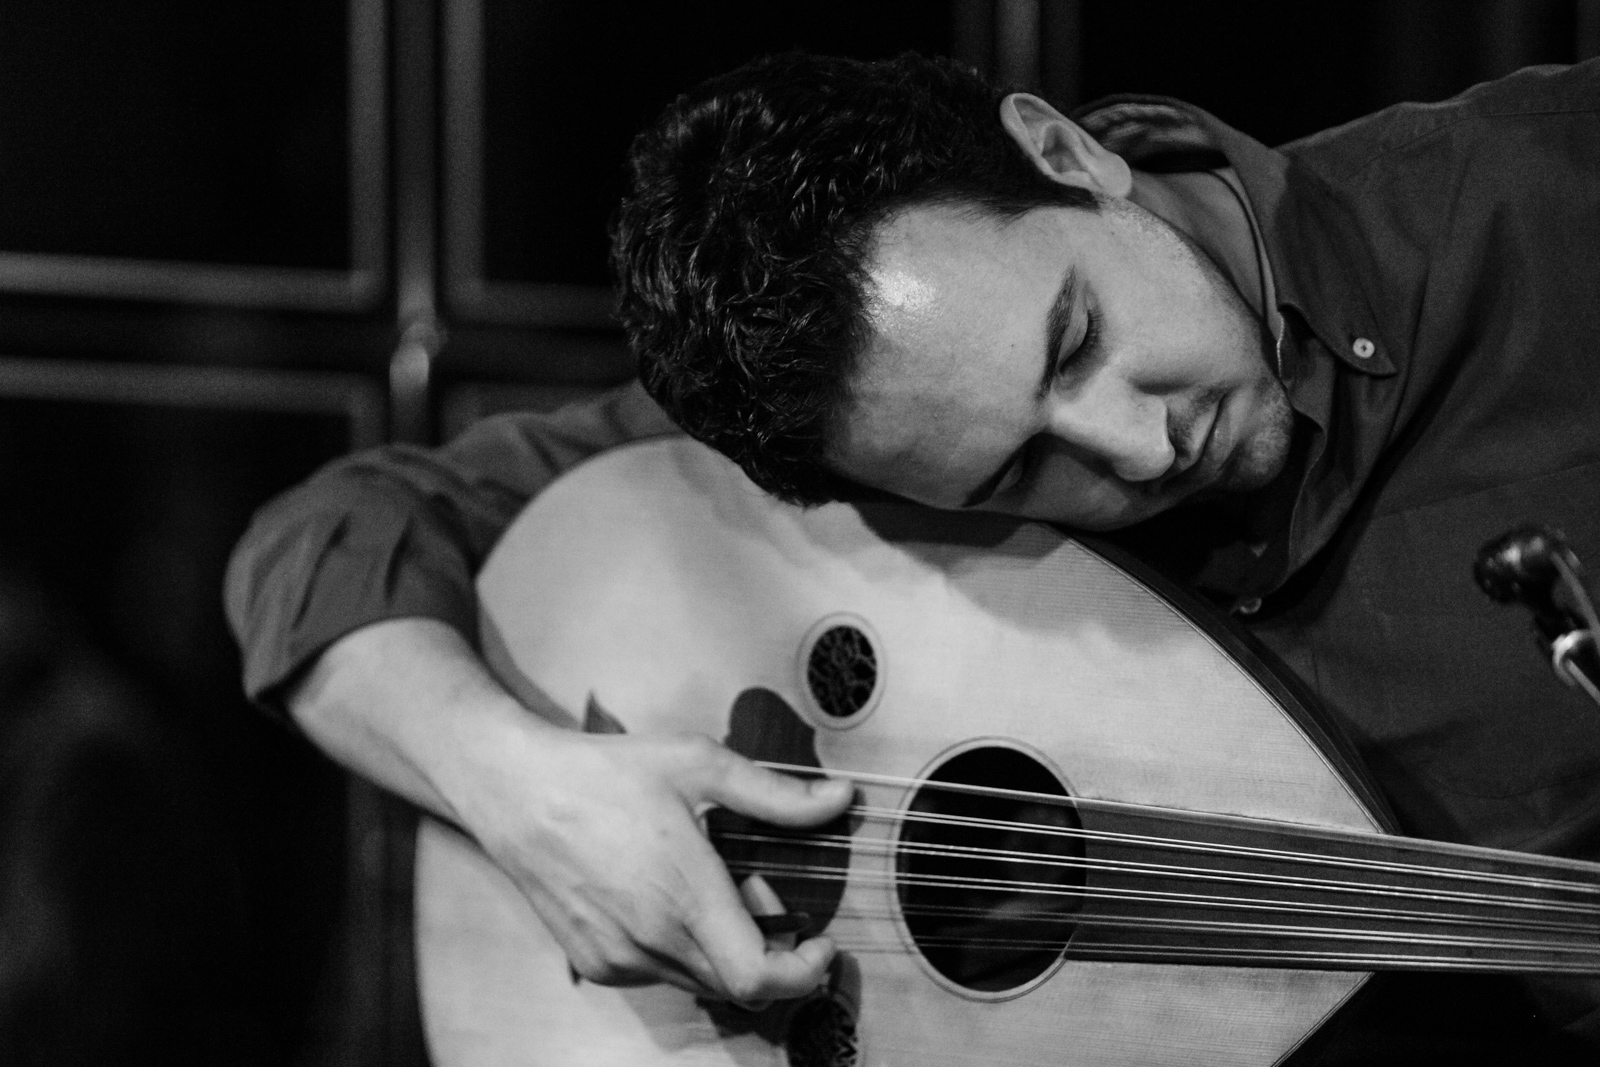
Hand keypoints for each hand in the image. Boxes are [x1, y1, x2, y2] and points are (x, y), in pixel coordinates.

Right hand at [458, 726, 854, 1003]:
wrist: (517, 793)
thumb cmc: (605, 774)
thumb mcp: (699, 765)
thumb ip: (776, 794)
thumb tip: (841, 800)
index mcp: (685, 894)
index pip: (759, 977)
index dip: (804, 972)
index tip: (820, 942)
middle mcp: (652, 939)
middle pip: (739, 987)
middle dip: (771, 951)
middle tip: (760, 894)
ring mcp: (620, 958)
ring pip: (701, 984)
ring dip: (725, 952)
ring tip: (707, 889)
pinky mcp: (595, 964)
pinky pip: (660, 976)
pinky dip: (682, 952)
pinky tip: (665, 899)